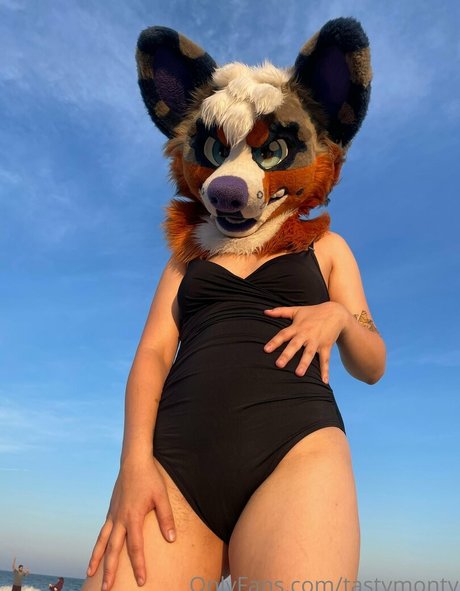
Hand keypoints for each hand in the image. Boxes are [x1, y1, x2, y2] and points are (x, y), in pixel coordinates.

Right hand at [86, 455, 175, 590]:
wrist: (134, 462)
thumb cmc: (150, 479)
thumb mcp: (162, 497)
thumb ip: (166, 518)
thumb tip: (171, 539)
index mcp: (133, 517)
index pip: (135, 547)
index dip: (138, 565)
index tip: (141, 581)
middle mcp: (120, 519)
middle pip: (113, 550)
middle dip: (110, 571)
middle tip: (106, 589)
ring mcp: (113, 514)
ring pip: (102, 541)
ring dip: (96, 558)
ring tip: (90, 573)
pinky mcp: (111, 510)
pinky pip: (103, 531)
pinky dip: (98, 543)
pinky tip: (97, 551)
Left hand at [263, 302, 346, 379]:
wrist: (336, 313)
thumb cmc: (313, 312)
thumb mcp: (297, 310)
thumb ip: (280, 311)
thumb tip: (265, 311)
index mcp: (297, 327)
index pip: (283, 334)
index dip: (275, 341)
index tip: (266, 350)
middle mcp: (306, 335)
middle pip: (295, 345)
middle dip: (287, 355)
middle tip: (279, 365)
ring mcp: (317, 341)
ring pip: (309, 353)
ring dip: (304, 363)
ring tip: (298, 374)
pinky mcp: (326, 346)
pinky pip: (325, 360)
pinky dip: (325, 370)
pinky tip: (324, 381)